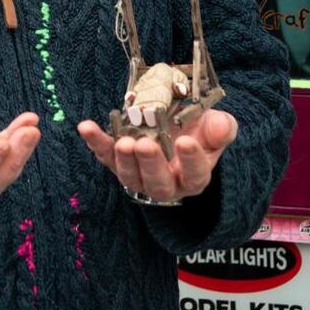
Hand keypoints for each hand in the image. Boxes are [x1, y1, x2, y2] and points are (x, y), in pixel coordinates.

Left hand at [77, 109, 237, 204]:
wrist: (176, 128)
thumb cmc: (199, 130)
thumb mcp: (215, 126)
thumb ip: (221, 128)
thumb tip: (223, 126)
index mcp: (194, 176)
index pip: (195, 175)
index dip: (191, 161)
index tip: (186, 142)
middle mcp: (166, 183)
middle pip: (158, 183)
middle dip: (150, 164)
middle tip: (144, 145)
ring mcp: (138, 175)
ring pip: (130, 176)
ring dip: (123, 159)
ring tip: (122, 141)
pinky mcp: (117, 163)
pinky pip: (105, 156)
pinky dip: (95, 142)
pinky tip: (86, 127)